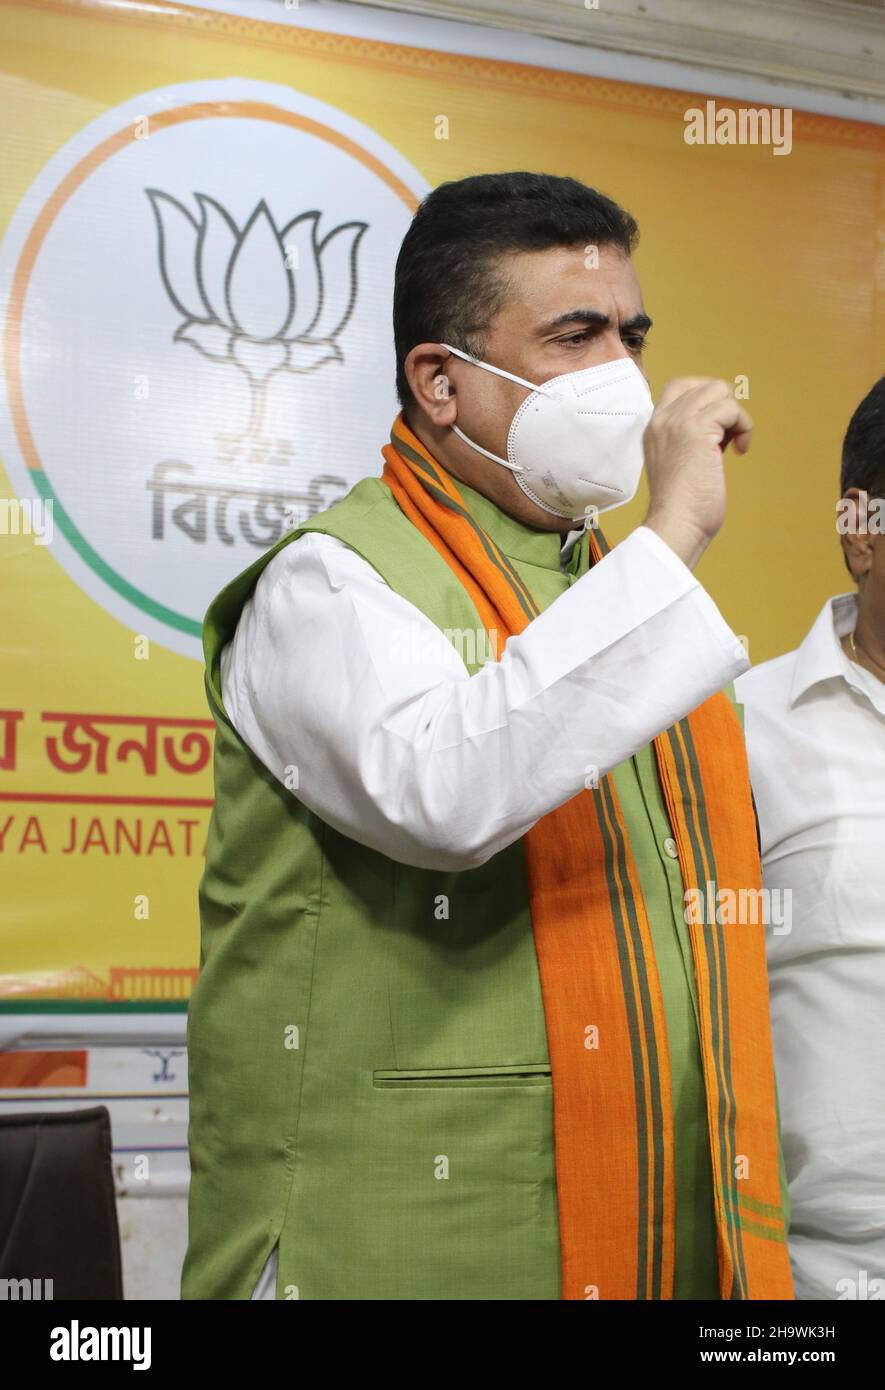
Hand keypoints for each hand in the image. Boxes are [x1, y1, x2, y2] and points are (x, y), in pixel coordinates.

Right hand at [641, 377, 751, 569]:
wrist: (675, 525)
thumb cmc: (681, 506)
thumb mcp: (678, 461)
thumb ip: (690, 439)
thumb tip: (722, 425)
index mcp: (654, 427)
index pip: (680, 387)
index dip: (706, 399)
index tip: (717, 429)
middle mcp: (662, 419)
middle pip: (705, 385)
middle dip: (725, 408)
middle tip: (727, 438)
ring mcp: (678, 421)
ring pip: (719, 391)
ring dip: (736, 416)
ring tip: (733, 445)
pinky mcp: (697, 429)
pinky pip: (731, 409)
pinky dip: (744, 427)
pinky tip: (739, 451)